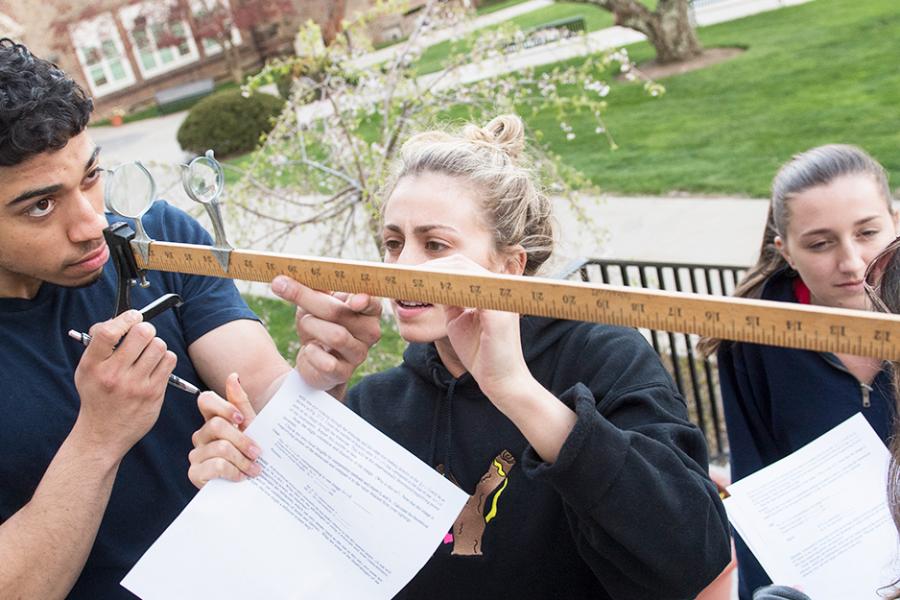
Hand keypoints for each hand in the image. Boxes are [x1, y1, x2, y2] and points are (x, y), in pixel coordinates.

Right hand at [73, 309, 176, 456]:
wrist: (103, 433)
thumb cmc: (97, 394)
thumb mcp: (87, 369)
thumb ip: (100, 344)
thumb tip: (122, 317)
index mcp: (93, 365)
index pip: (107, 332)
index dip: (124, 318)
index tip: (133, 316)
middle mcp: (113, 375)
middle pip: (142, 333)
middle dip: (145, 329)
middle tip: (142, 335)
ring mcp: (135, 385)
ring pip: (159, 345)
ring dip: (156, 345)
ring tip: (148, 354)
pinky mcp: (153, 393)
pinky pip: (169, 360)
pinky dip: (165, 358)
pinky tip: (155, 366)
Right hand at [188, 373, 260, 487]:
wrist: (251, 485)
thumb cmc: (250, 453)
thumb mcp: (251, 428)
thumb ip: (241, 403)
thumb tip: (234, 376)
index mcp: (213, 420)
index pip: (206, 400)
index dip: (223, 406)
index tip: (241, 419)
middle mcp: (201, 435)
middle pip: (217, 426)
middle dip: (243, 440)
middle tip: (257, 453)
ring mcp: (195, 454)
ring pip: (220, 448)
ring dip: (243, 460)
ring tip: (254, 469)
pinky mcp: (194, 473)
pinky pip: (216, 466)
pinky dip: (234, 472)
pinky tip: (241, 477)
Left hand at [271, 275, 381, 398]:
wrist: (314, 361)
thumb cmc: (319, 324)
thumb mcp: (315, 302)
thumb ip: (308, 289)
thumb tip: (281, 282)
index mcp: (368, 310)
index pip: (372, 303)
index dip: (364, 301)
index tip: (353, 301)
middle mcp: (370, 332)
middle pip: (340, 312)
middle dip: (308, 299)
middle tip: (281, 286)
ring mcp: (359, 354)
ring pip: (335, 336)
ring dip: (311, 325)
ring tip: (306, 323)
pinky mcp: (344, 373)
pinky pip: (326, 361)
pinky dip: (310, 352)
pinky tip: (310, 350)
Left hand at [425, 255, 533, 403]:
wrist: (501, 382)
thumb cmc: (481, 355)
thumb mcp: (458, 322)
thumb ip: (450, 302)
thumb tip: (431, 286)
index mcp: (489, 291)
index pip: (461, 267)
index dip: (435, 267)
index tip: (412, 275)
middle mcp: (498, 289)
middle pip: (461, 263)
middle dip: (431, 267)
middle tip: (408, 277)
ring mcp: (500, 299)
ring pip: (465, 272)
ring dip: (436, 275)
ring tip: (414, 282)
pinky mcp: (498, 314)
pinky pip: (470, 291)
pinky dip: (447, 290)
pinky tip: (430, 296)